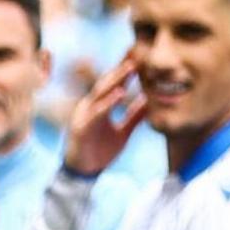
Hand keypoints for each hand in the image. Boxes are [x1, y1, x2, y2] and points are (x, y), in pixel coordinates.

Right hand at [62, 55, 145, 177]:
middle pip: (106, 84)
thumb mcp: (122, 133)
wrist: (83, 173)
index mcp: (99, 107)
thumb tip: (148, 103)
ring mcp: (84, 116)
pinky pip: (96, 112)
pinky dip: (108, 102)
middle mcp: (90, 107)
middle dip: (121, 70)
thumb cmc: (100, 152)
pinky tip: (121, 94)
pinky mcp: (81, 127)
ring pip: (100, 93)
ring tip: (130, 69)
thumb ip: (133, 117)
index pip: (113, 85)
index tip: (141, 59)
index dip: (125, 72)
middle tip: (138, 56)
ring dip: (115, 80)